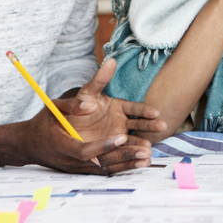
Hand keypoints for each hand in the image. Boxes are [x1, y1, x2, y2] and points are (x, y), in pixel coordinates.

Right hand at [0, 59, 165, 174]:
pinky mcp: (85, 168)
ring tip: (148, 157)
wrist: (31, 143)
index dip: (103, 145)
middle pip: (100, 163)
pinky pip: (107, 169)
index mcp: (62, 144)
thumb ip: (72, 104)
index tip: (120, 136)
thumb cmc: (44, 123)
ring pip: (106, 168)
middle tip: (144, 150)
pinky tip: (140, 162)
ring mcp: (79, 167)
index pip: (84, 150)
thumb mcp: (53, 107)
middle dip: (123, 156)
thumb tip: (89, 104)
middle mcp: (72, 160)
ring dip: (128, 164)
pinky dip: (123, 167)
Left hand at [56, 58, 167, 173]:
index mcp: (118, 106)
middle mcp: (121, 121)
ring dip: (142, 144)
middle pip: (139, 124)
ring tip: (148, 149)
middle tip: (162, 126)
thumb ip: (98, 80)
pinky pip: (124, 152)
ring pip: (133, 139)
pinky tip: (142, 161)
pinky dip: (133, 157)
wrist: (60, 130)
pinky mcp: (112, 150)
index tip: (155, 112)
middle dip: (151, 125)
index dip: (145, 110)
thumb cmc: (74, 108)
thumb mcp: (86, 93)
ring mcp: (118, 136)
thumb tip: (110, 61)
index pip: (135, 108)